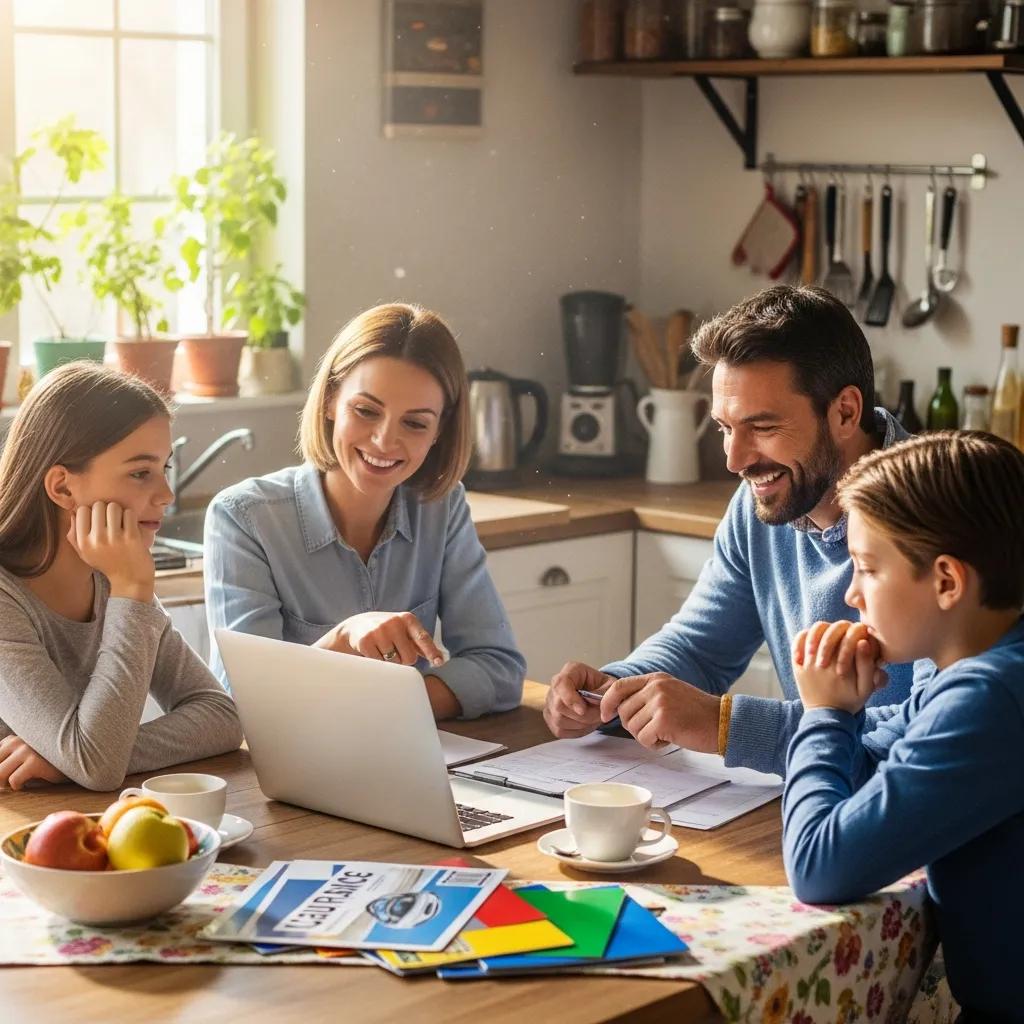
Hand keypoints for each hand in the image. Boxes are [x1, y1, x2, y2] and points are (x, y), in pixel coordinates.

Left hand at [0, 736, 66, 789]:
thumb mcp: (25, 758)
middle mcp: (18, 741)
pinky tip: (27, 784)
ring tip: (17, 783)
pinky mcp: (34, 762)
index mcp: (13, 740)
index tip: (6, 776)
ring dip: (5, 784)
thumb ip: (8, 762)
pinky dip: (18, 787)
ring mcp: (26, 750)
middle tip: (9, 784)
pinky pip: (14, 780)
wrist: (77, 758)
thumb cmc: (48, 762)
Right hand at [67, 501, 153, 601]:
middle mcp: (97, 540)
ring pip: (113, 506)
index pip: (82, 510)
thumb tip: (73, 512)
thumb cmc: (108, 563)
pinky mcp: (132, 537)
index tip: (98, 520)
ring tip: (121, 522)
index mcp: (84, 543)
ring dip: (119, 511)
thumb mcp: (85, 553)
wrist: (131, 581)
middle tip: (112, 520)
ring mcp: (115, 538)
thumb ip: (74, 535)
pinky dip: (130, 516)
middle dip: (106, 509)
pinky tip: (130, 525)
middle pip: (98, 505)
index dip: (91, 511)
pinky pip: (129, 513)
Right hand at [319, 611, 444, 666]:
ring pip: (394, 663)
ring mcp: (379, 632)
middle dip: (404, 659)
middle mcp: (394, 623)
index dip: (431, 651)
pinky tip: (373, 651)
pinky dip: (378, 662)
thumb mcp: (405, 630)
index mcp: (408, 619)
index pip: (423, 638)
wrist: (357, 626)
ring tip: (383, 649)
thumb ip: (421, 643)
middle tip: (395, 650)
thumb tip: (440, 659)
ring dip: (390, 662)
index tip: (438, 662)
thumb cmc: (388, 631)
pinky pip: (379, 663)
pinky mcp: (366, 641)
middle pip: (409, 658)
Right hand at [542, 662, 613, 737]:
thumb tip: (592, 703)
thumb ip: (603, 693)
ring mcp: (550, 702)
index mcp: (571, 671)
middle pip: (559, 706)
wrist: (596, 694)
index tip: (582, 710)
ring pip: (559, 720)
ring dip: (581, 724)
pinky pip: (560, 730)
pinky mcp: (550, 717)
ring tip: (593, 718)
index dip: (570, 699)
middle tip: (598, 715)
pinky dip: (575, 731)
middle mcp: (556, 685)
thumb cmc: (602, 687)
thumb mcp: (610, 686)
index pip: (561, 683)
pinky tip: (585, 724)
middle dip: (582, 716)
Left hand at [600, 673, 720, 752]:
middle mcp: (656, 687)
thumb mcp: (670, 694)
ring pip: (632, 727)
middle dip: (633, 726)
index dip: (607, 702)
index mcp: (655, 679)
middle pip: (623, 711)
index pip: (618, 686)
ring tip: (667, 732)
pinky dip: (655, 744)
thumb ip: (647, 695)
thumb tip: (617, 707)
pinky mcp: (664, 720)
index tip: (605, 715)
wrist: (722, 722)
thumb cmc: (697, 714)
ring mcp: (660, 702)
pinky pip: (644, 738)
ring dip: (646, 736)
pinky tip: (671, 738)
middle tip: (653, 730)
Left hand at [792, 619, 885, 713]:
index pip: (849, 634)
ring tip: (827, 643)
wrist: (826, 717)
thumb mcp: (866, 688)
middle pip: (830, 630)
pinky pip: (798, 641)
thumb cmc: (849, 700)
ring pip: (813, 632)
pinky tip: (812, 643)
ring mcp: (808, 664)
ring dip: (822, 633)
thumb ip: (866, 664)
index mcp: (842, 667)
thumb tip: (863, 641)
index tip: (857, 645)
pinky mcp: (797, 666)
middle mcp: (823, 663)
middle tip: (842, 641)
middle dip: (838, 633)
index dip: (855, 635)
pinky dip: (805, 636)